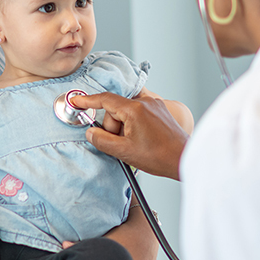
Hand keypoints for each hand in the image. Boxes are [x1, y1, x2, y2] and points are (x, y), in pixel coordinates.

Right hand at [71, 92, 188, 179]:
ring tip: (133, 144)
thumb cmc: (159, 156)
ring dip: (123, 127)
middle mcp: (145, 102)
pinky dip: (132, 124)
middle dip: (112, 126)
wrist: (184, 159)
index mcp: (135, 109)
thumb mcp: (124, 152)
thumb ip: (102, 140)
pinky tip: (140, 139)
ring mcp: (154, 105)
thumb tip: (90, 132)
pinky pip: (137, 113)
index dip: (88, 101)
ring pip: (126, 111)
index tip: (76, 101)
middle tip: (119, 143)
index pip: (105, 99)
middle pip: (115, 108)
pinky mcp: (159, 110)